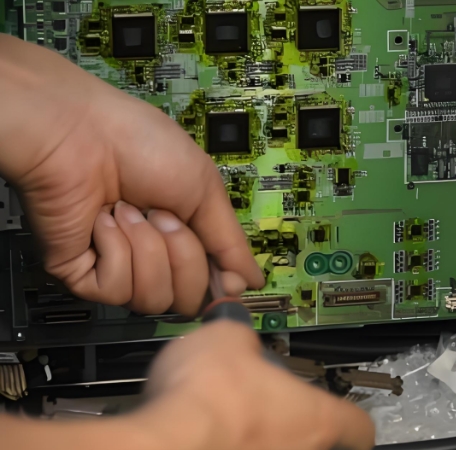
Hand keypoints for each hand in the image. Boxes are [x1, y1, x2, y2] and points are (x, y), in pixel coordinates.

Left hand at [0, 35, 263, 314]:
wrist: (82, 133)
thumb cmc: (144, 148)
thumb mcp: (205, 188)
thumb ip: (230, 242)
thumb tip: (253, 281)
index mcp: (185, 239)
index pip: (212, 286)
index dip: (221, 285)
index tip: (227, 276)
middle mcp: (155, 260)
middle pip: (188, 300)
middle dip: (184, 255)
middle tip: (162, 214)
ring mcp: (119, 269)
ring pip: (154, 299)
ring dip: (148, 249)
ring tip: (127, 211)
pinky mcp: (83, 276)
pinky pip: (117, 289)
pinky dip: (117, 250)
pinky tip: (104, 221)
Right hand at [135, 321, 374, 449]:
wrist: (166, 440)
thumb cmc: (207, 397)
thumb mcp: (227, 338)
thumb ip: (242, 336)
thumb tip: (236, 336)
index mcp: (313, 416)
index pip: (358, 426)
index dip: (354, 419)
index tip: (347, 415)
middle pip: (316, 442)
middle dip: (297, 424)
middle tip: (275, 407)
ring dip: (264, 437)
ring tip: (235, 420)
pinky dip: (231, 444)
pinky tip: (209, 434)